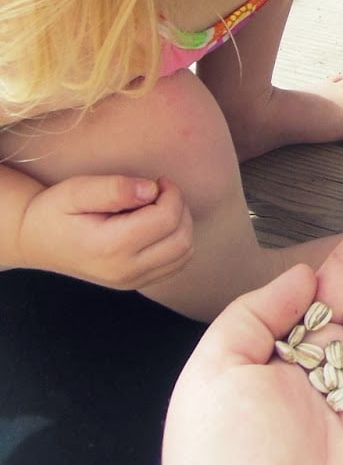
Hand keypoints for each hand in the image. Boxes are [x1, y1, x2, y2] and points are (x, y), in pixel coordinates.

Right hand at [20, 174, 193, 287]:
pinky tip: (155, 225)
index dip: (171, 193)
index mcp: (111, 247)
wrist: (35, 240)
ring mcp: (132, 281)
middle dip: (179, 208)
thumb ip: (115, 188)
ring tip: (156, 208)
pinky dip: (176, 241)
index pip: (167, 219)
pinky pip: (176, 264)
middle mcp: (125, 270)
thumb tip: (151, 190)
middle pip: (182, 239)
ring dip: (181, 225)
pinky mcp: (136, 283)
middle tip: (158, 192)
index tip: (157, 181)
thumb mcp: (76, 190)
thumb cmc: (54, 210)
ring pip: (185, 254)